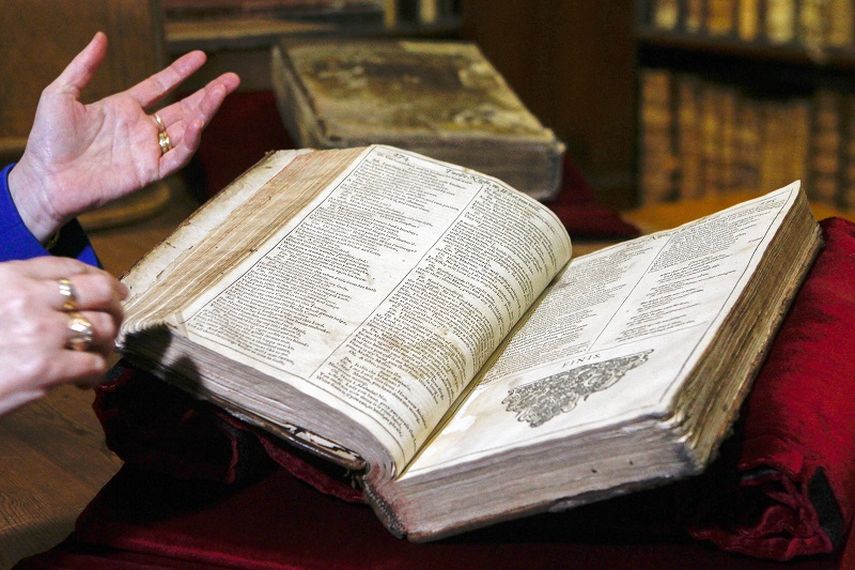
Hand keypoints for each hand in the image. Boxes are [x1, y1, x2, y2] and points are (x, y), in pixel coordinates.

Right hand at [0, 256, 127, 414]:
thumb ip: (19, 291)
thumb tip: (65, 290)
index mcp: (11, 278)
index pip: (71, 267)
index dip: (100, 277)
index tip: (112, 289)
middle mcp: (29, 300)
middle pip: (100, 292)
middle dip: (117, 305)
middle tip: (116, 319)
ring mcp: (41, 335)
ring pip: (104, 327)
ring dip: (109, 342)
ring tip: (99, 353)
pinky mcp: (47, 370)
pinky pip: (95, 364)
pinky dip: (97, 371)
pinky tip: (85, 378)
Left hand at [8, 31, 239, 241]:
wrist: (45, 179)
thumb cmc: (48, 140)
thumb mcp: (61, 93)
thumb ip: (83, 66)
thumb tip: (101, 37)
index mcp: (123, 108)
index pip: (161, 86)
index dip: (181, 72)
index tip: (201, 57)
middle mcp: (141, 129)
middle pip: (184, 108)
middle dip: (209, 94)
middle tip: (232, 79)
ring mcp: (147, 151)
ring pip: (187, 130)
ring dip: (205, 112)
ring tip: (220, 93)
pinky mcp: (149, 173)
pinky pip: (177, 157)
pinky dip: (190, 143)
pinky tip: (198, 125)